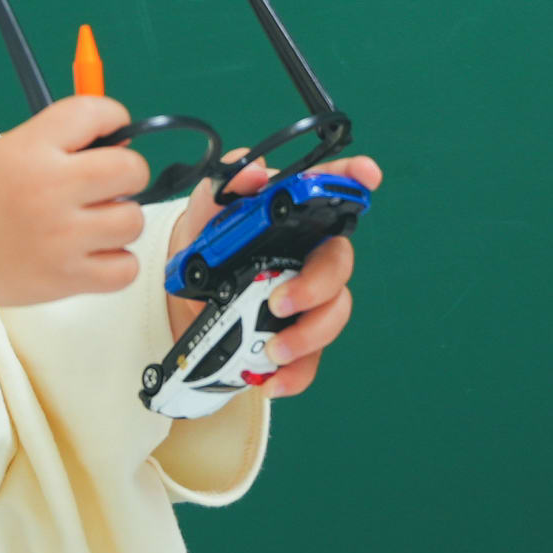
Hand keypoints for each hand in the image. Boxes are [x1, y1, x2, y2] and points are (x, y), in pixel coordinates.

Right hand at [0, 94, 156, 355]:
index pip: (98, 113)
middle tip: (103, 183)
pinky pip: (125, 268)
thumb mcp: (3, 151)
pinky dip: (116, 262)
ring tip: (89, 223)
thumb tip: (120, 142)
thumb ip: (57, 142)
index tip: (110, 131)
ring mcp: (61, 237)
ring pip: (132, 219)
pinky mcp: (65, 278)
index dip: (113, 118)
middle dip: (125, 172)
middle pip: (131, 169)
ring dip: (118, 220)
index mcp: (31, 149)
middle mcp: (51, 190)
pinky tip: (91, 253)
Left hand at [162, 153, 379, 403]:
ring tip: (271, 350)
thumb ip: (226, 186)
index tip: (368, 174)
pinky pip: (313, 360)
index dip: (353, 179)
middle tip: (280, 302)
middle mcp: (310, 256)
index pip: (330, 190)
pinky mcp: (299, 339)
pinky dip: (295, 374)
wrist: (184, 301)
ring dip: (309, 335)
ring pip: (335, 314)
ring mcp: (309, 299)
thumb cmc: (206, 246)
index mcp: (293, 218)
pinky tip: (272, 380)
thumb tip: (255, 172)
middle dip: (318, 286)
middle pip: (339, 264)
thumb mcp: (206, 214)